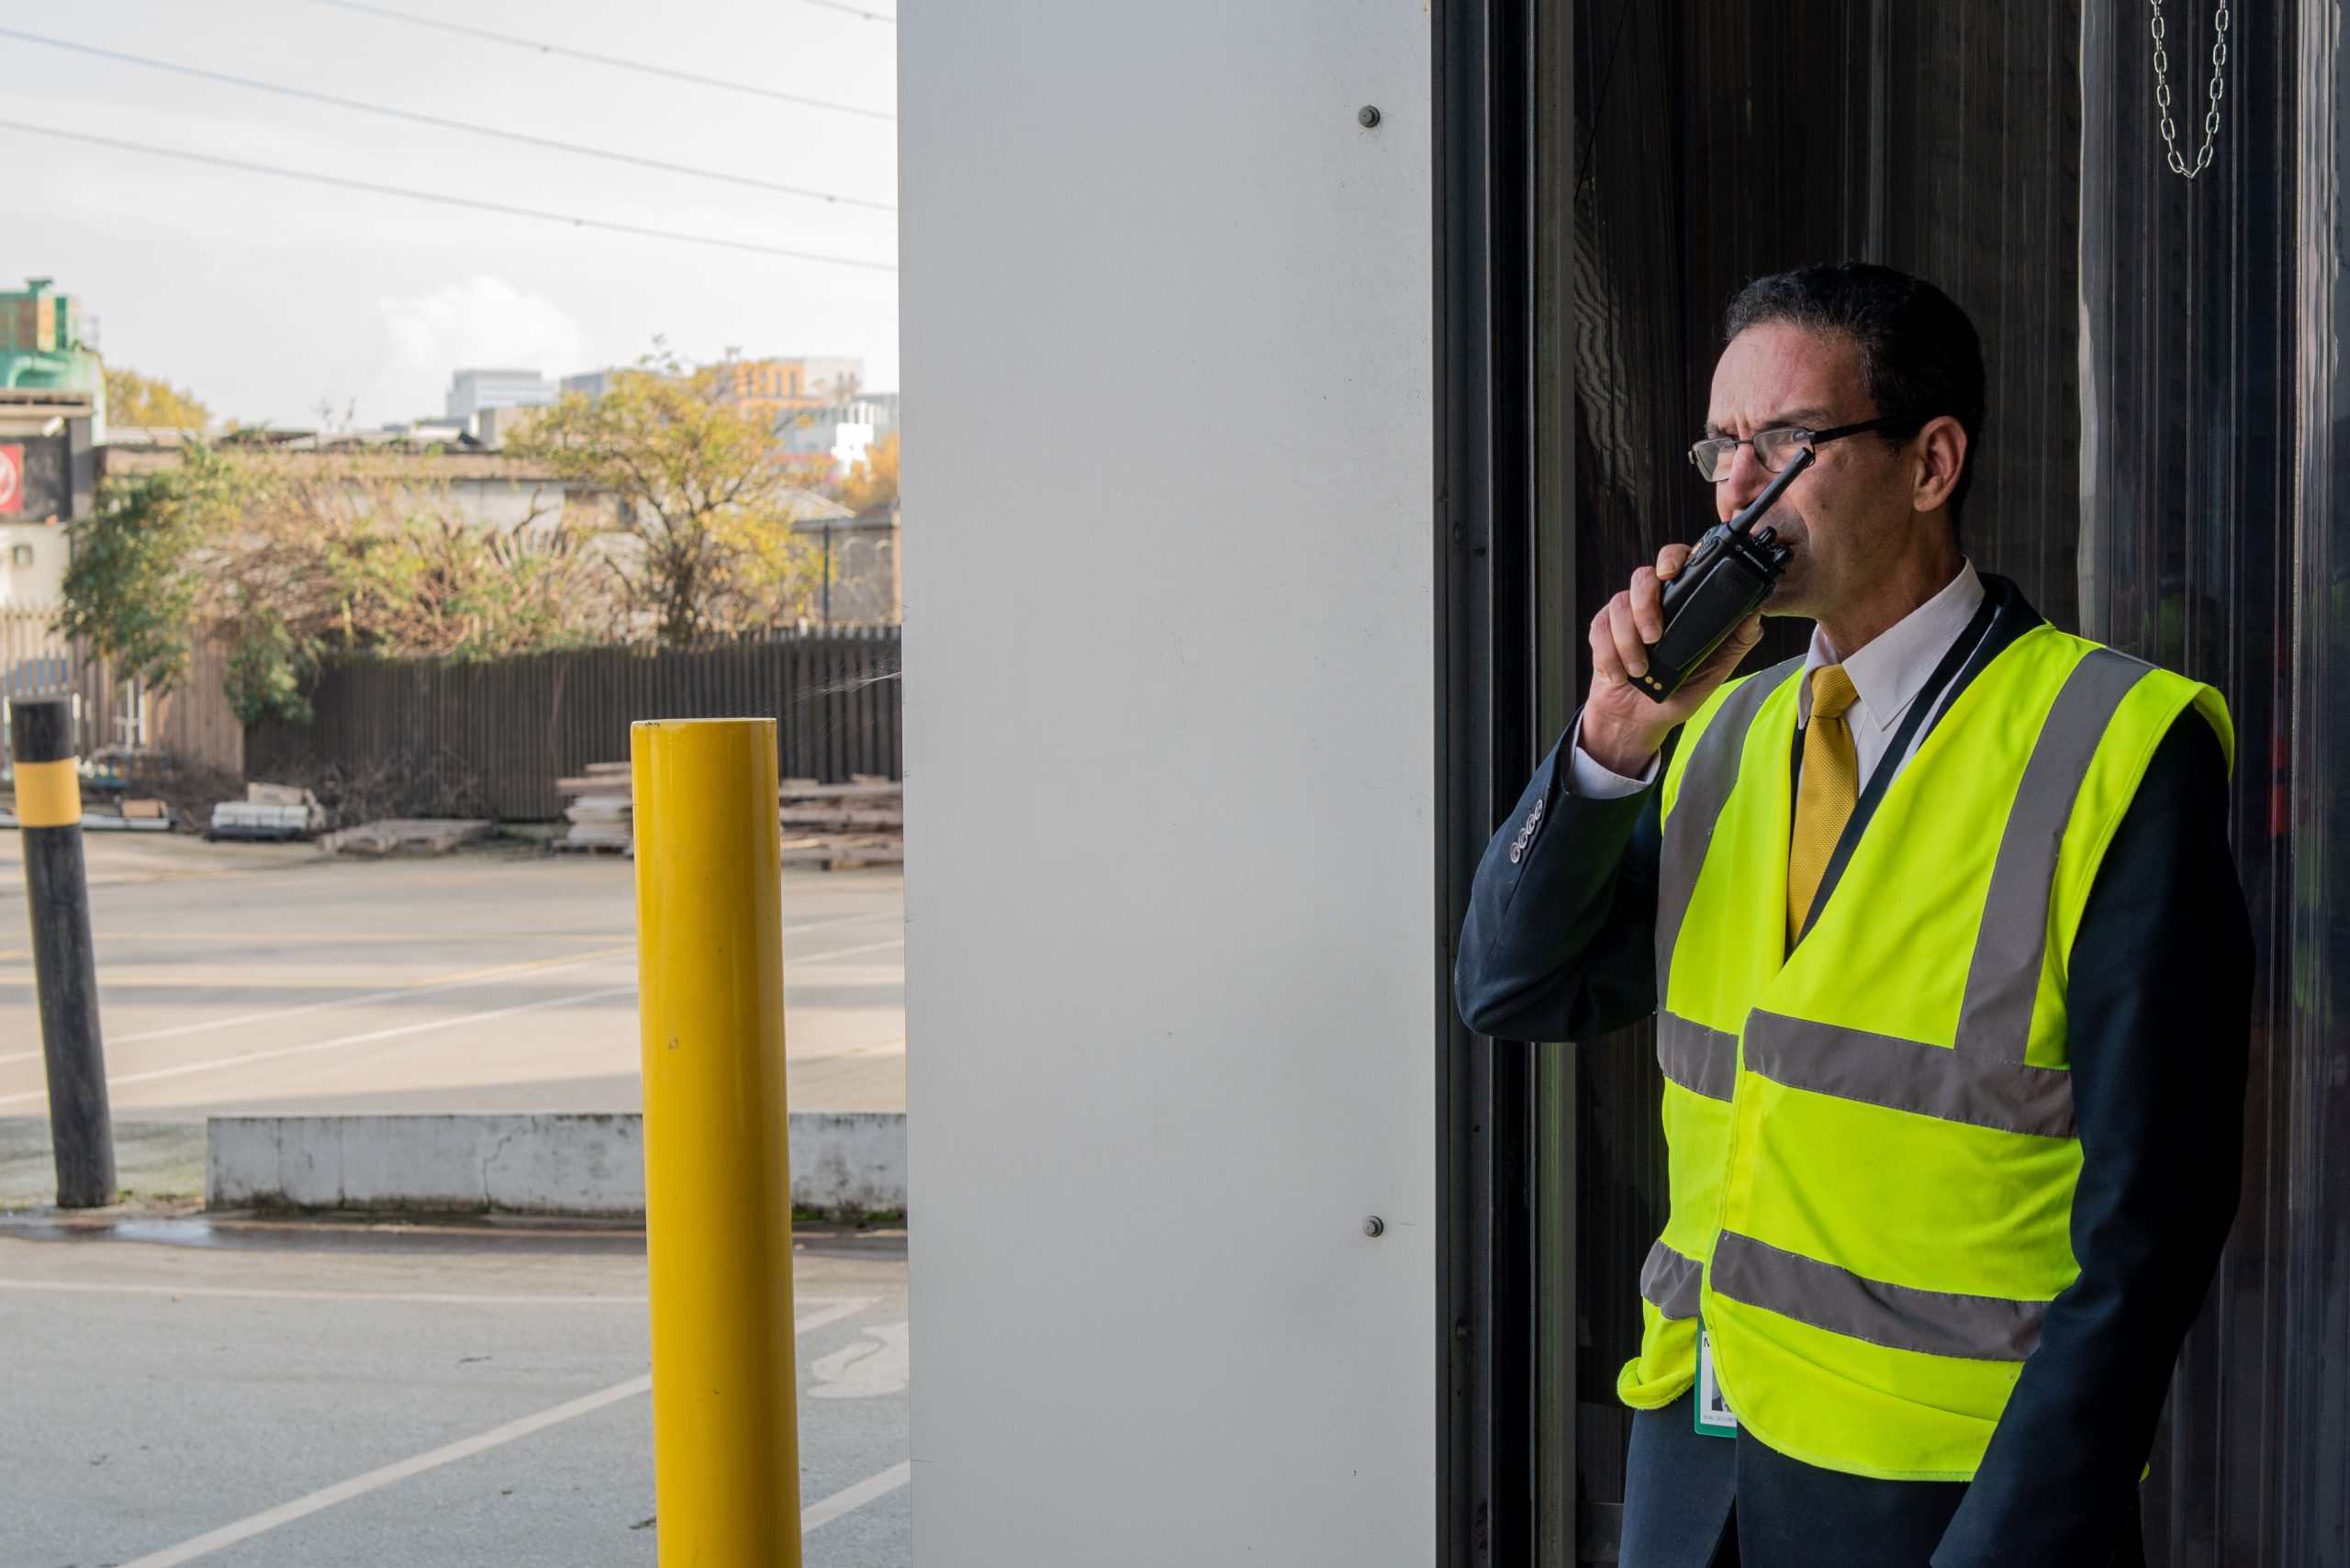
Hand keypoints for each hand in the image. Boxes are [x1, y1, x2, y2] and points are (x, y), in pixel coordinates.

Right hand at [1580, 543, 1764, 776]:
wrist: (1640, 720)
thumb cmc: (1678, 692)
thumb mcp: (1715, 670)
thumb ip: (1736, 642)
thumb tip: (1755, 614)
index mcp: (1682, 604)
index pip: (1679, 563)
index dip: (1672, 558)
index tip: (1670, 574)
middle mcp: (1653, 603)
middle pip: (1643, 576)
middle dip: (1646, 603)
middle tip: (1655, 636)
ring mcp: (1625, 616)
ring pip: (1619, 604)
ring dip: (1628, 640)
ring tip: (1641, 670)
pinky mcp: (1602, 632)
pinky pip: (1599, 629)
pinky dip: (1610, 655)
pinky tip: (1621, 674)